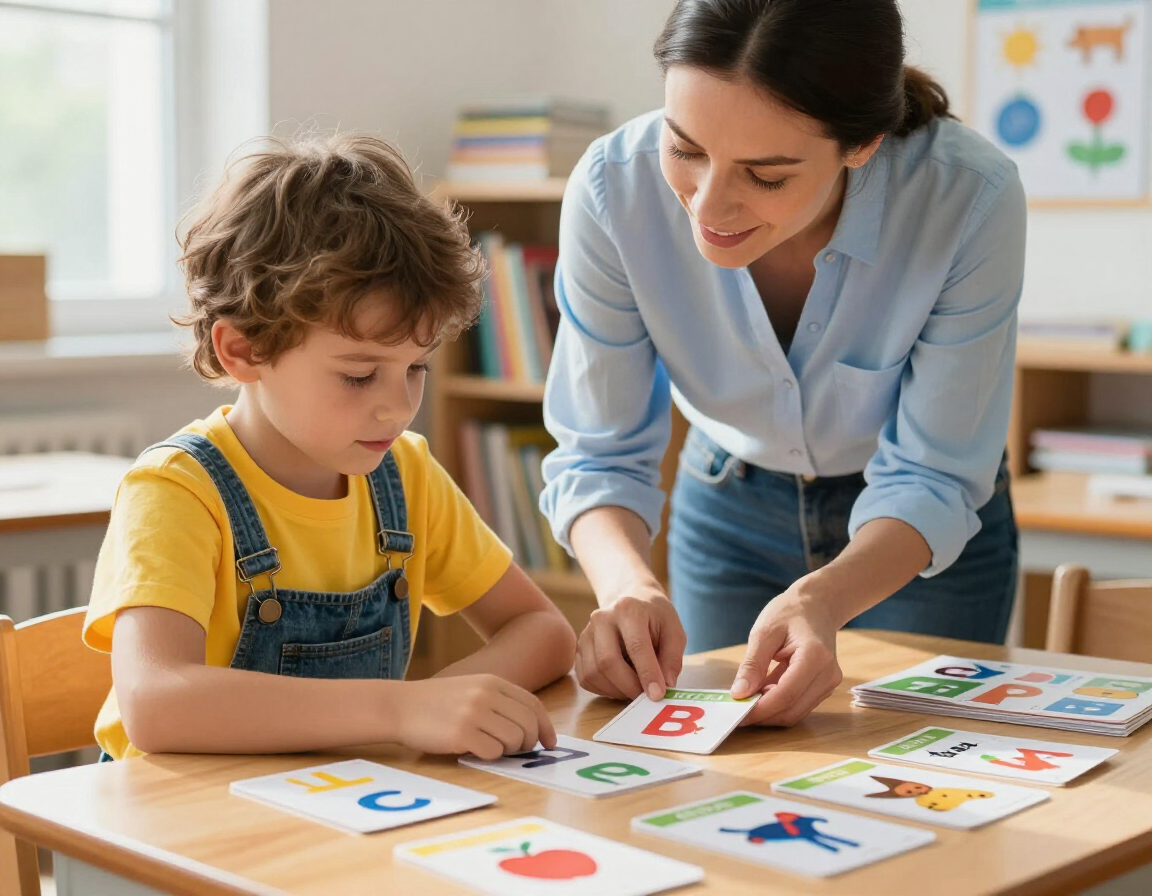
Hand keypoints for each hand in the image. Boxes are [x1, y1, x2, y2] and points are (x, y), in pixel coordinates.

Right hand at [394, 675, 556, 758]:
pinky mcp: (462, 733)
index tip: (549, 742)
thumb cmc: (436, 703)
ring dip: (508, 750)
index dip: (545, 726)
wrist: (399, 706)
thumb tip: (531, 728)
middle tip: (517, 751)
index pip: (533, 705)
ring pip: (514, 739)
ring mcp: (475, 713)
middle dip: (529, 742)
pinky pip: (493, 752)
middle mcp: (487, 694)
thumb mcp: (471, 689)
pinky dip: (489, 756)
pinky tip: (474, 750)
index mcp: (493, 682)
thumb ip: (499, 702)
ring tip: (490, 747)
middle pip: (528, 724)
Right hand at [576, 589, 686, 701]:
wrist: (631, 600)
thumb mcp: (674, 631)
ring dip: (616, 691)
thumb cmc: (655, 617)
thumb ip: (672, 659)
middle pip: (608, 662)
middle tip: (645, 697)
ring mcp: (586, 633)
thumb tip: (666, 687)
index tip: (658, 695)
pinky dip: (603, 689)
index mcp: (629, 609)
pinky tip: (620, 685)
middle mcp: (602, 618)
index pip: (636, 646)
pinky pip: (585, 678)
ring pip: (594, 673)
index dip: (647, 674)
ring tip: (634, 689)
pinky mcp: (579, 647)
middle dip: (629, 687)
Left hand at [730, 584, 842, 725]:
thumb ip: (752, 664)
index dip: (759, 709)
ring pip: (796, 713)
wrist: (817, 605)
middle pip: (792, 710)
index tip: (736, 714)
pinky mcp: (824, 687)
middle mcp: (827, 674)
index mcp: (815, 657)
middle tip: (736, 711)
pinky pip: (799, 705)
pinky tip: (762, 692)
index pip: (785, 695)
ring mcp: (829, 683)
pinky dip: (778, 704)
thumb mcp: (764, 632)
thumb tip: (739, 694)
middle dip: (763, 716)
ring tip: (748, 699)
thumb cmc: (790, 612)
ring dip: (770, 712)